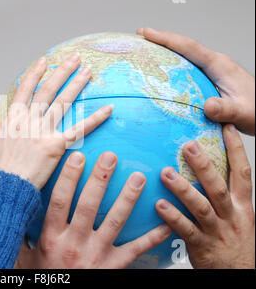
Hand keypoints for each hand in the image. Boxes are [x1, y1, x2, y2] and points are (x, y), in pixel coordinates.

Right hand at [0, 54, 112, 188]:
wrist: (4, 189)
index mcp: (12, 120)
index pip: (25, 90)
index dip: (34, 74)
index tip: (43, 61)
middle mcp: (28, 120)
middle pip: (48, 90)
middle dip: (62, 71)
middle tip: (75, 58)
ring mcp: (43, 131)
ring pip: (63, 102)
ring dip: (77, 84)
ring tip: (89, 71)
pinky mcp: (56, 146)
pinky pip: (79, 130)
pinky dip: (95, 118)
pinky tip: (109, 109)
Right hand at [15, 151, 171, 267]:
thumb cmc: (43, 277)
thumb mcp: (23, 257)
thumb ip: (22, 233)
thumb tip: (15, 209)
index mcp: (52, 238)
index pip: (60, 201)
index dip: (68, 177)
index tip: (77, 156)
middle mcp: (74, 244)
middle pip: (88, 206)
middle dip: (100, 179)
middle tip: (111, 157)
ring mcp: (96, 255)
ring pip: (114, 222)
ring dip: (127, 198)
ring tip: (138, 177)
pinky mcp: (113, 267)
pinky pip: (135, 250)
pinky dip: (152, 237)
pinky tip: (166, 223)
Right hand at [137, 28, 254, 135]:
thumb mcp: (243, 112)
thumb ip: (226, 109)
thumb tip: (207, 106)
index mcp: (219, 65)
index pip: (189, 47)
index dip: (167, 39)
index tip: (147, 33)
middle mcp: (215, 64)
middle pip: (184, 46)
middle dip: (162, 39)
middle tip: (140, 35)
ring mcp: (213, 70)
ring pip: (186, 56)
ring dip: (166, 51)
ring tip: (146, 50)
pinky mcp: (210, 79)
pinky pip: (188, 67)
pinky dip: (173, 64)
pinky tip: (163, 70)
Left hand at [156, 124, 254, 268]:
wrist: (239, 273)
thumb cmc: (233, 239)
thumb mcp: (236, 214)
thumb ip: (222, 193)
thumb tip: (204, 166)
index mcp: (241, 204)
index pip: (242, 172)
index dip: (236, 149)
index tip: (227, 128)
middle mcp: (231, 215)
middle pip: (218, 186)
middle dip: (204, 166)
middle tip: (189, 146)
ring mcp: (217, 231)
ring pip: (201, 207)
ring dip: (183, 189)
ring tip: (165, 173)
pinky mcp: (202, 246)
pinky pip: (186, 230)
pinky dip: (173, 217)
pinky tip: (159, 205)